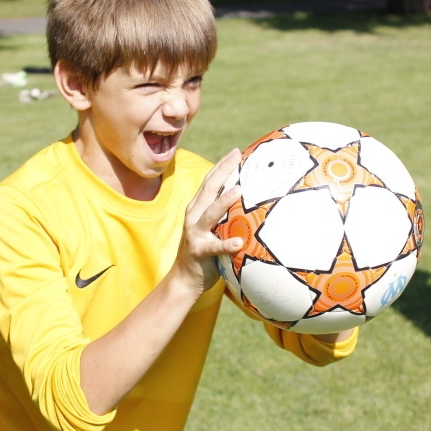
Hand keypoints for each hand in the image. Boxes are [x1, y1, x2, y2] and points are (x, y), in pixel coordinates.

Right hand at [174, 148, 243, 293]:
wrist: (183, 279)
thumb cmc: (204, 252)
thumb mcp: (211, 228)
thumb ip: (223, 215)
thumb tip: (247, 202)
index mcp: (197, 209)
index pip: (209, 182)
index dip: (221, 166)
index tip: (236, 152)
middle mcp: (194, 217)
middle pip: (209, 189)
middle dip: (223, 171)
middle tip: (237, 156)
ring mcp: (195, 234)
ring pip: (210, 214)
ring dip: (224, 202)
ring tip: (239, 190)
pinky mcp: (199, 252)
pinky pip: (214, 248)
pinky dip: (226, 245)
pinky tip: (239, 243)